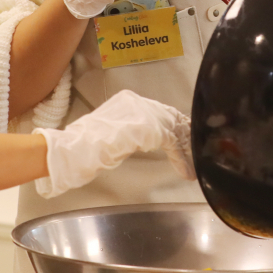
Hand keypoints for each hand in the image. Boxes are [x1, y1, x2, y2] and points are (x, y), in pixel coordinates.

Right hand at [33, 90, 193, 197]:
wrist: (76, 149)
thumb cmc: (86, 147)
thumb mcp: (111, 133)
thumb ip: (129, 131)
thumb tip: (142, 138)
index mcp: (127, 101)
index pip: (158, 111)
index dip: (173, 126)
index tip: (183, 137)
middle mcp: (137, 102)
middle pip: (170, 117)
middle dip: (184, 135)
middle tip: (195, 148)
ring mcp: (143, 113)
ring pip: (174, 129)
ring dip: (186, 148)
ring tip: (194, 161)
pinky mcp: (149, 129)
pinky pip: (172, 144)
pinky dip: (180, 158)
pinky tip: (184, 171)